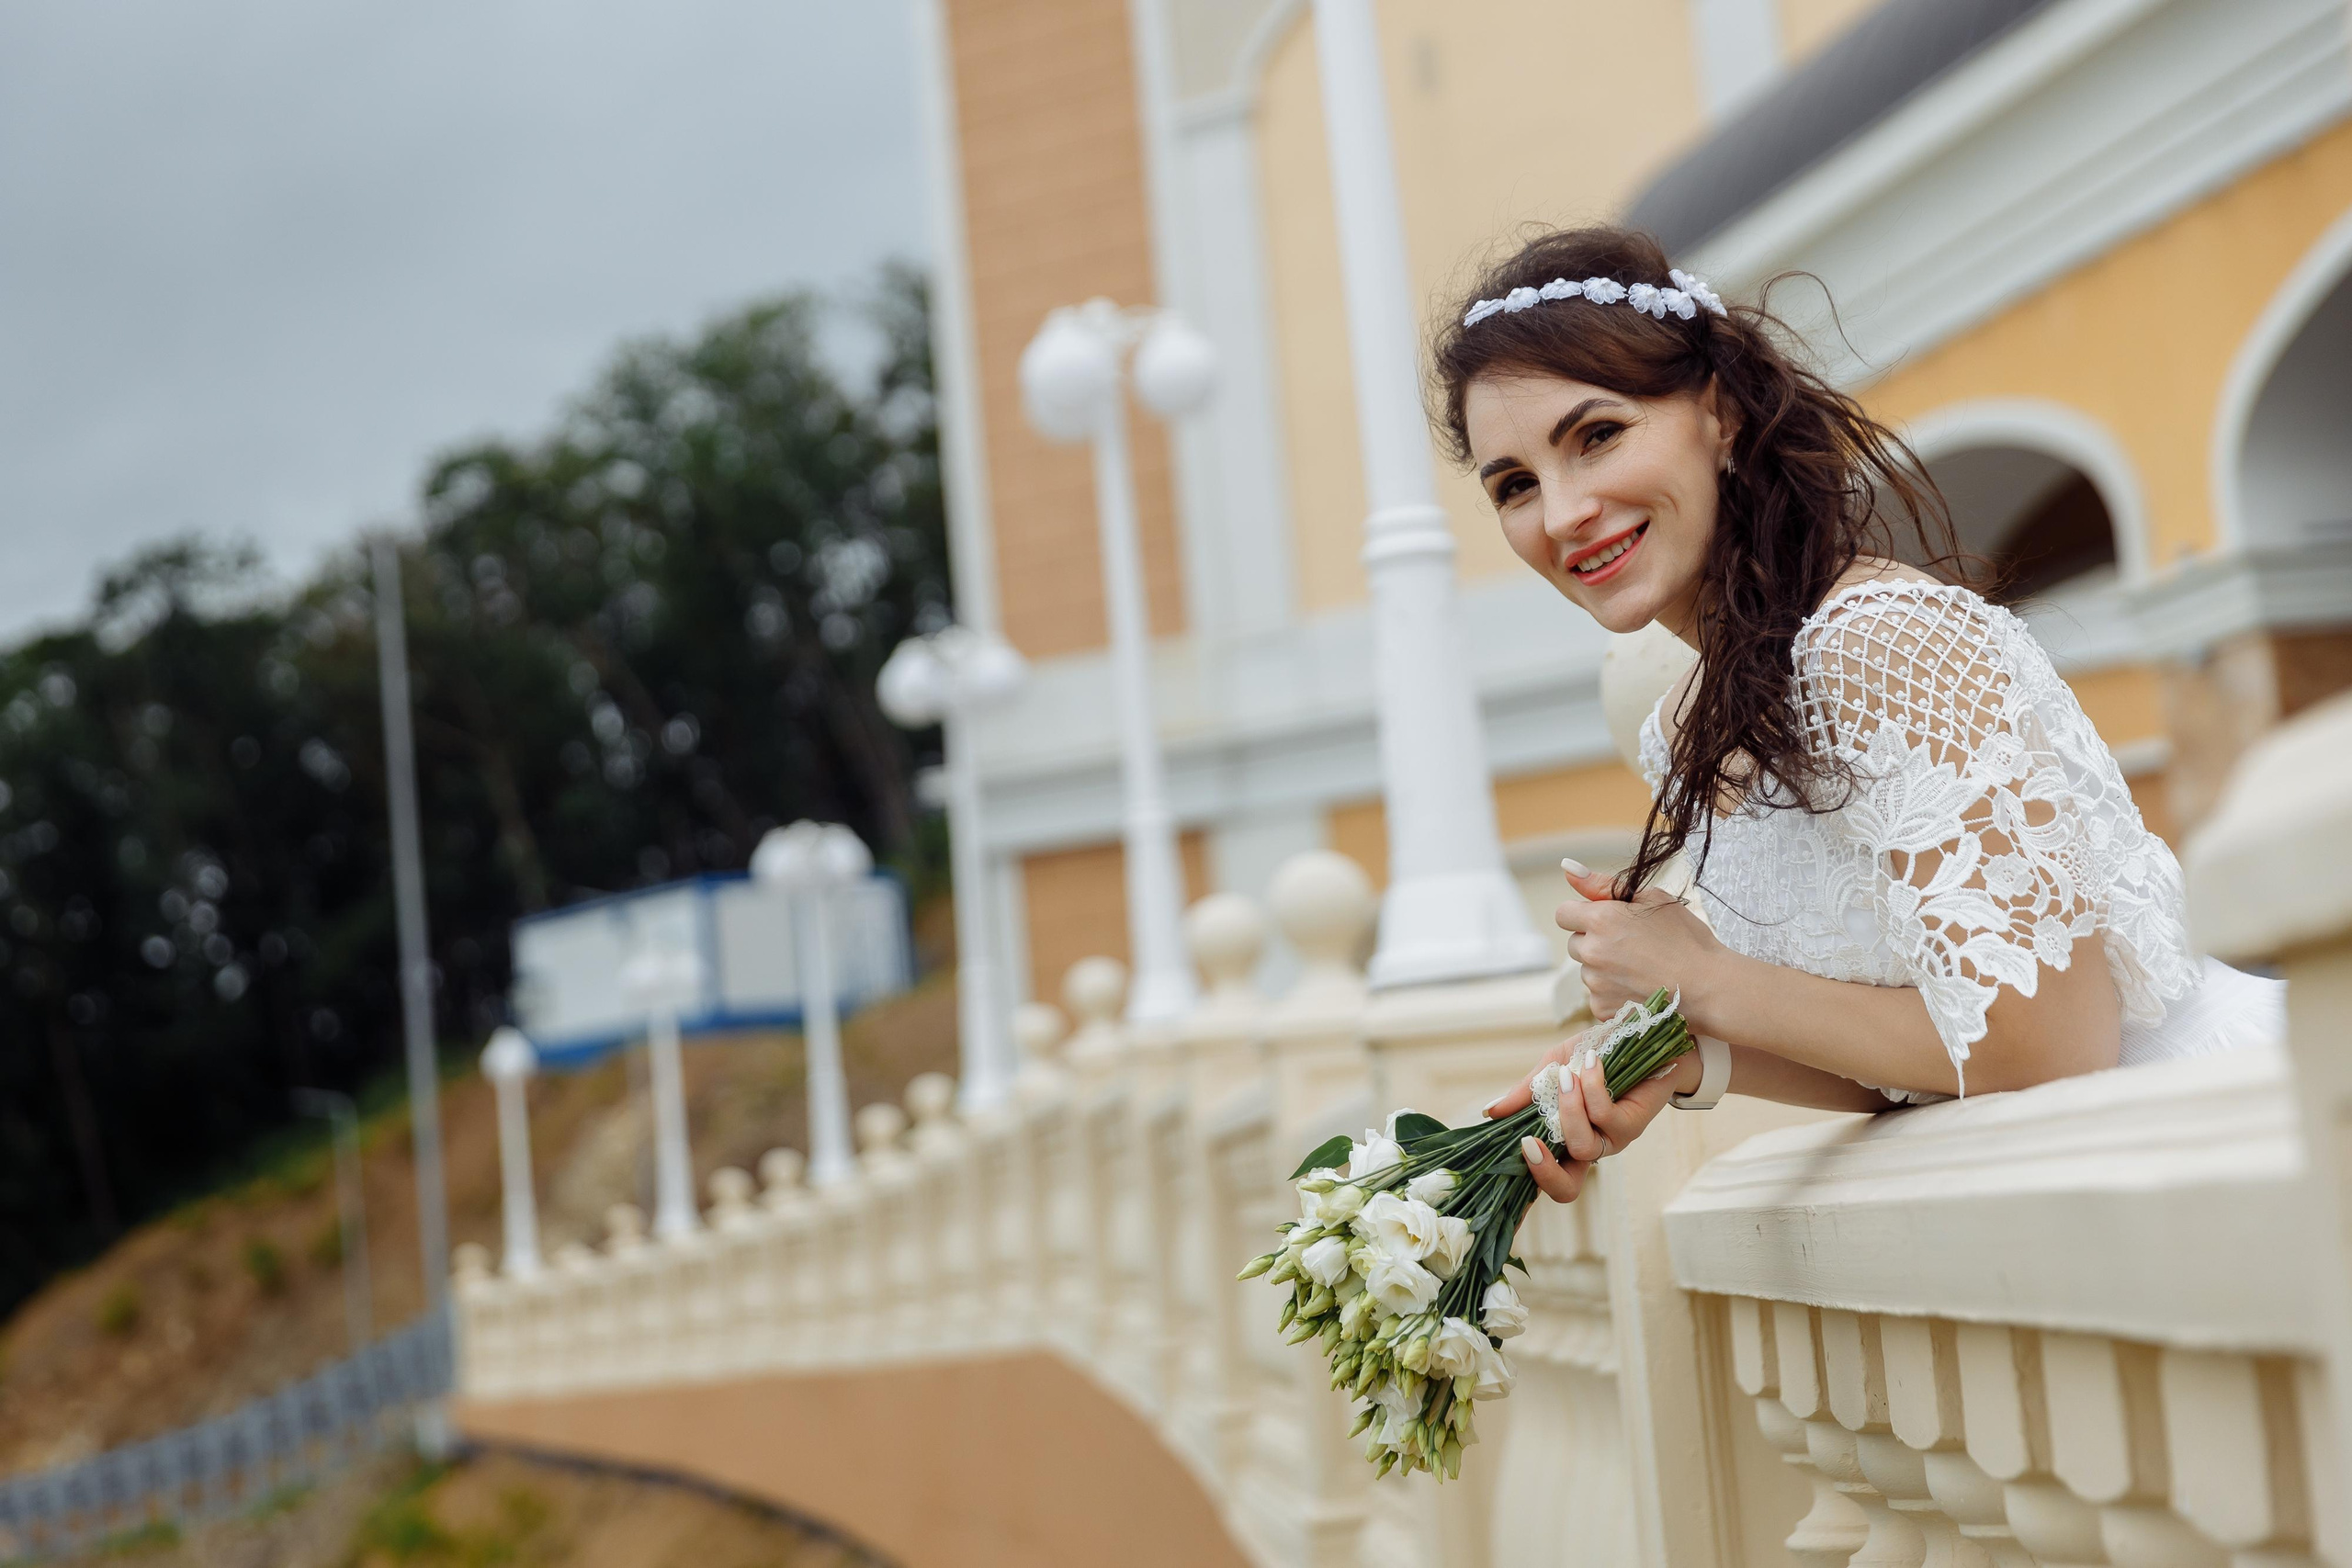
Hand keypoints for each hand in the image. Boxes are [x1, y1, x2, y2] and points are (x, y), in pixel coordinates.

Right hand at [1481, 1030, 1686, 1203]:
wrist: (1642, 1033)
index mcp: (1565, 1140)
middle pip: (1566, 1189)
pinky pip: (1604, 1116)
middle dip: (1543, 1170)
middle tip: (1527, 1142)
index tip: (1514, 1151)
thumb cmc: (1597, 1053)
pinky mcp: (1633, 1124)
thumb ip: (1526, 1092)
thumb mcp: (1553, 1067)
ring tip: (1568, 1075)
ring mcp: (1612, 1140)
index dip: (1529, 1183)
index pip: (1546, 1178)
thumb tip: (1491, 1112)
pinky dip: (1592, 1087)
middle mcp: (1589, 1148)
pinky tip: (1592, 1061)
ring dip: (1568, 1110)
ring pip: (1581, 1146)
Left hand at [1555, 862, 1726, 1024]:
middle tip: (1631, 945)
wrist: (1709, 986)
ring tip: (1641, 969)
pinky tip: (1640, 988)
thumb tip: (1567, 868)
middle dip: (1595, 941)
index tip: (1605, 921)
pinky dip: (1613, 994)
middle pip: (1575, 943)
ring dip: (1604, 969)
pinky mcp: (1603, 1009)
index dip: (1583, 914)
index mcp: (1600, 920)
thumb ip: (1603, 885)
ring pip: (1588, 971)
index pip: (1564, 914)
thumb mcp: (1651, 899)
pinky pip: (1598, 996)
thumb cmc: (1686, 938)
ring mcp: (1596, 984)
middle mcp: (1591, 952)